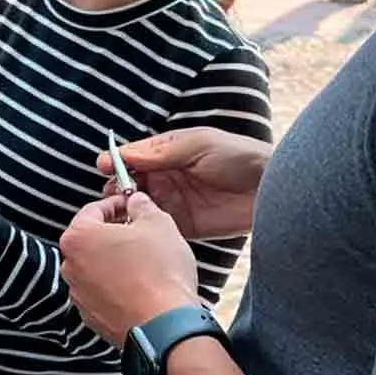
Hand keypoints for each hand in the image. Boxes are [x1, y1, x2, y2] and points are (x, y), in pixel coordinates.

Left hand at [60, 193, 199, 346]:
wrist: (165, 326)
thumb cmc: (159, 274)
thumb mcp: (158, 224)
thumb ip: (142, 206)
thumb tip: (137, 202)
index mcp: (78, 237)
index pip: (92, 210)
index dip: (115, 204)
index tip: (129, 205)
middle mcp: (70, 266)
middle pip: (90, 240)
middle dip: (113, 233)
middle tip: (138, 232)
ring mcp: (79, 295)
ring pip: (95, 267)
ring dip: (114, 261)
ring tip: (143, 262)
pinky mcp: (91, 317)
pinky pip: (102, 293)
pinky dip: (116, 287)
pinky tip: (140, 287)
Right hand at [97, 127, 271, 239]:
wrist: (272, 189)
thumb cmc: (237, 157)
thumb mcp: (198, 145)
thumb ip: (161, 152)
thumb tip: (125, 154)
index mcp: (167, 153)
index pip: (133, 157)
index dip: (116, 161)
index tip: (103, 166)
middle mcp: (165, 178)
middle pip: (130, 183)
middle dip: (118, 188)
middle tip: (114, 194)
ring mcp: (173, 203)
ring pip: (139, 207)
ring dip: (127, 209)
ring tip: (121, 213)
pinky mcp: (183, 226)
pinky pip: (157, 228)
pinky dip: (145, 228)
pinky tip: (136, 229)